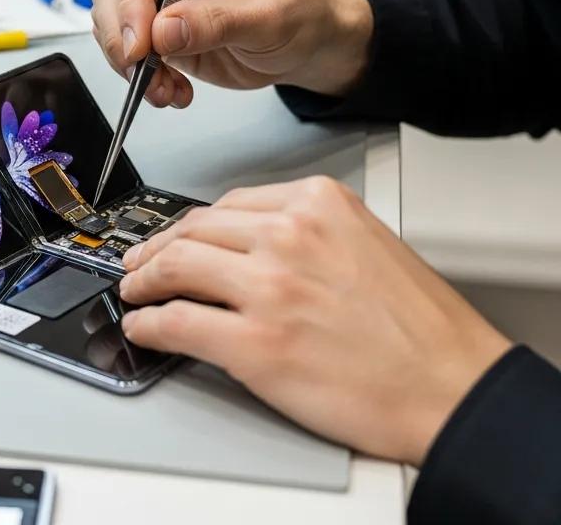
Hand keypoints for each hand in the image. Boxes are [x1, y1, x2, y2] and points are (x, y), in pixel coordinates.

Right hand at [89, 0, 373, 107]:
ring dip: (129, 62)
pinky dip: (140, 76)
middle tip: (144, 74)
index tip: (139, 45)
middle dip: (122, 36)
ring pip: (111, 19)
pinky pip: (126, 48)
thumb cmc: (300, 14)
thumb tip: (163, 30)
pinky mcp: (156, 26)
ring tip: (166, 89)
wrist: (308, 43)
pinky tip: (172, 90)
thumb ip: (215, 21)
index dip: (132, 0)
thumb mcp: (269, 17)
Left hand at [119, 176, 510, 464]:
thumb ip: (304, 232)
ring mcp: (269, 286)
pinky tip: (145, 326)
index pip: (228, 204)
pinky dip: (151, 323)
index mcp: (316, 203)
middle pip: (194, 229)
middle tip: (139, 262)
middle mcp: (289, 234)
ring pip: (177, 266)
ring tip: (134, 290)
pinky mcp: (256, 343)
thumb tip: (247, 245)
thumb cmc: (420, 326)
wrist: (455, 388)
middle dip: (156, 247)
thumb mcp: (363, 242)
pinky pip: (180, 322)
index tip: (176, 235)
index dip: (190, 224)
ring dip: (144, 280)